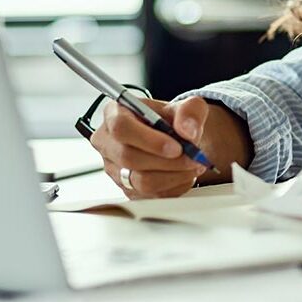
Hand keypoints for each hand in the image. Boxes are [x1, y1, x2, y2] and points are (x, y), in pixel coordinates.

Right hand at [90, 95, 250, 198]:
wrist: (177, 140)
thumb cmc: (175, 120)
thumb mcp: (189, 106)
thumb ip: (190, 112)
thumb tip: (187, 131)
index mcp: (115, 112)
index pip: (121, 127)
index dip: (149, 140)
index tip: (177, 147)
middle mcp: (108, 141)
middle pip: (129, 157)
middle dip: (167, 161)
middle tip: (192, 157)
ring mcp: (114, 168)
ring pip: (140, 181)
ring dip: (174, 175)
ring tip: (193, 165)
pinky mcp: (126, 189)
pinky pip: (150, 195)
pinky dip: (174, 186)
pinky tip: (185, 174)